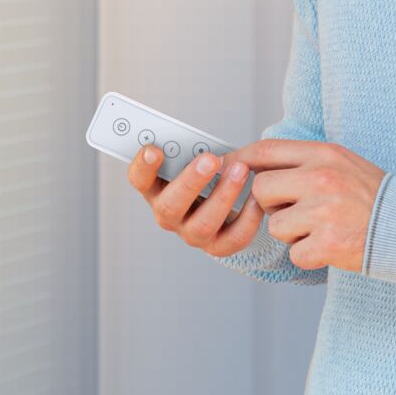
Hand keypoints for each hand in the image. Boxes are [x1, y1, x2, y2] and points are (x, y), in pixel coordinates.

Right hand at [126, 143, 266, 258]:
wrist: (226, 202)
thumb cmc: (206, 173)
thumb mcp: (193, 158)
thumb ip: (191, 151)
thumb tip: (206, 148)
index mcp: (155, 188)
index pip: (139, 180)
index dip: (143, 166)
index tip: (154, 149)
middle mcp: (168, 214)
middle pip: (170, 206)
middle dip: (191, 181)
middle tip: (210, 159)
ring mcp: (190, 233)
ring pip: (202, 224)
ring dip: (223, 196)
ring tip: (240, 171)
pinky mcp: (217, 246)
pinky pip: (233, 238)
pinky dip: (248, 218)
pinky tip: (256, 198)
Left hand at [227, 139, 385, 273]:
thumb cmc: (374, 198)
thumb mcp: (342, 164)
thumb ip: (303, 162)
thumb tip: (254, 166)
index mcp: (324, 154)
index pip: (267, 150)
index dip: (239, 160)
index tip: (223, 169)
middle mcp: (322, 178)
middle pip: (261, 190)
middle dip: (272, 207)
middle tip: (300, 212)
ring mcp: (325, 210)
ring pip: (275, 226)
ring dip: (293, 234)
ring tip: (324, 229)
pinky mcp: (329, 243)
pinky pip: (295, 254)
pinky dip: (310, 256)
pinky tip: (333, 246)